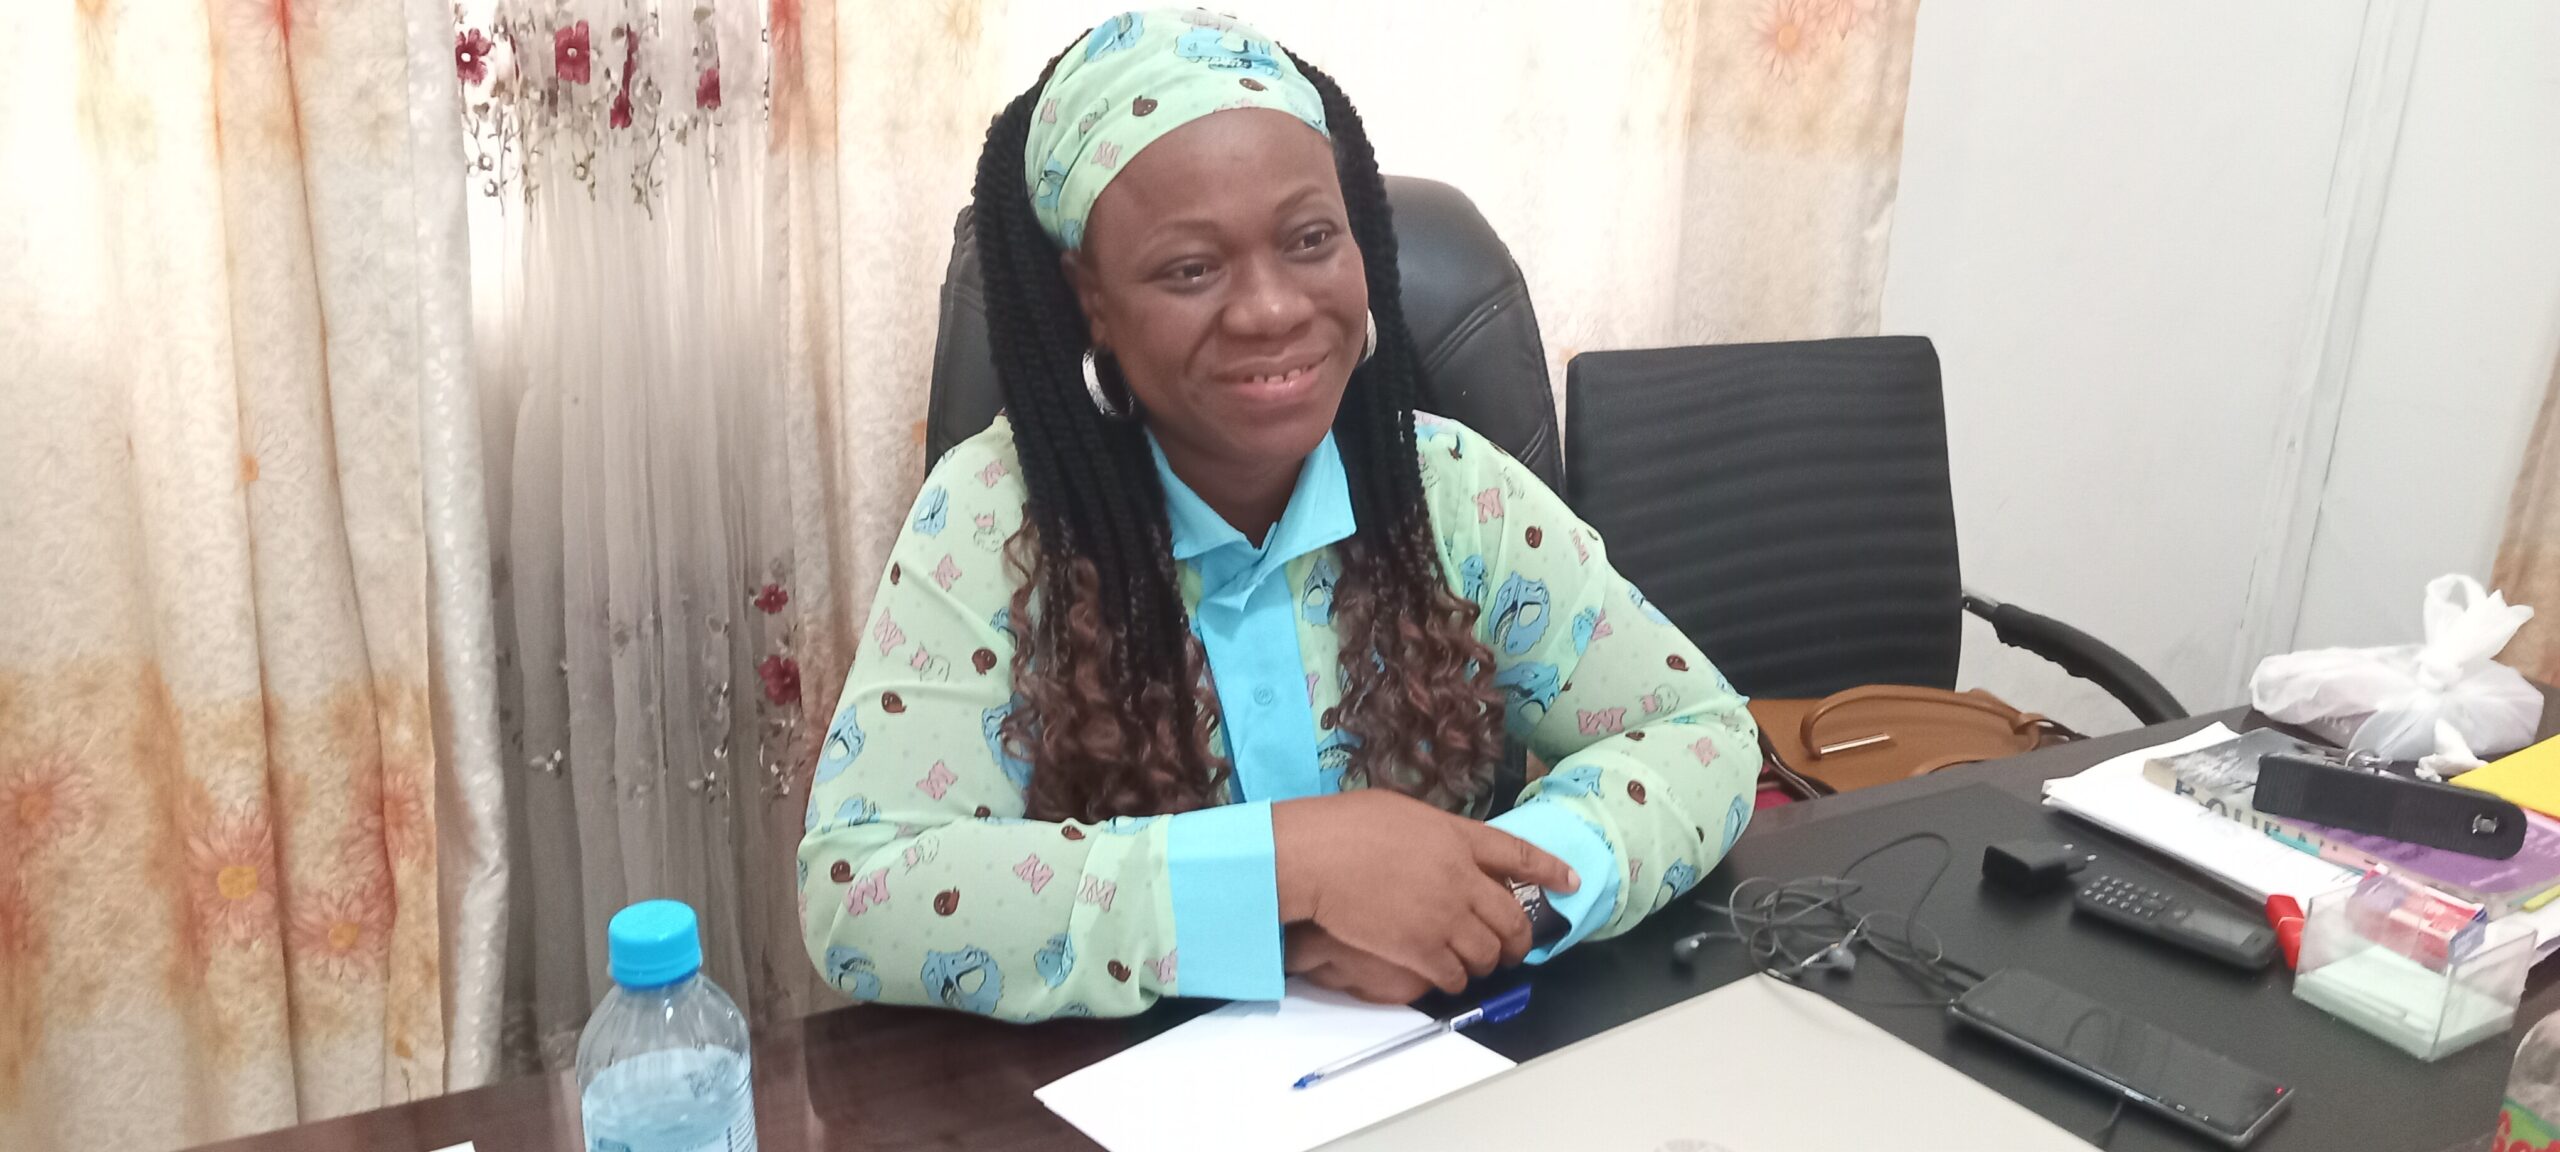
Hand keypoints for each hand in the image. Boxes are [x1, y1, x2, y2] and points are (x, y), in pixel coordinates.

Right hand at [1271, 790, 1579, 994]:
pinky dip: (1459, 980)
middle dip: (1520, 939)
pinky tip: (1451, 977)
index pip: (1519, 854)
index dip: (1550, 869)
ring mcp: (1444, 916)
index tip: (1570, 882)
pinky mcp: (1421, 948)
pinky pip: (1457, 974)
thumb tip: (1447, 844)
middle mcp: (1462, 878)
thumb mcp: (1404, 811)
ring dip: (1489, 963)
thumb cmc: (1347, 825)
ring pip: (1489, 952)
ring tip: (1480, 965)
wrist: (1318, 857)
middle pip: (1512, 917)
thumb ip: (1438, 831)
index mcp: (1459, 838)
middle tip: (1515, 949)